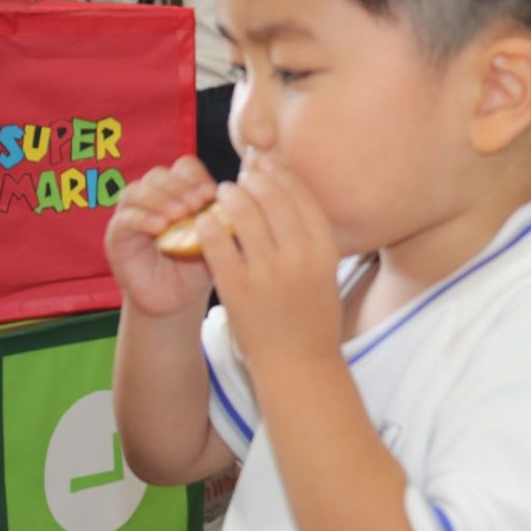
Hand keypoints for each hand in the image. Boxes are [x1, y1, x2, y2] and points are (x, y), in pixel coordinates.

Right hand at [104, 156, 218, 316]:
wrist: (176, 301)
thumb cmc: (199, 268)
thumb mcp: (218, 241)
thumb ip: (226, 220)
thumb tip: (244, 199)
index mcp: (180, 192)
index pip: (185, 168)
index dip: (197, 177)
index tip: (211, 194)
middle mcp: (153, 198)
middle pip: (160, 175)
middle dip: (179, 187)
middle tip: (195, 204)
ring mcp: (132, 214)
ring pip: (138, 190)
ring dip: (160, 199)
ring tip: (179, 215)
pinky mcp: (117, 236)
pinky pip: (125, 218)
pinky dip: (142, 218)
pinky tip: (160, 228)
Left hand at [198, 158, 341, 369]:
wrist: (298, 367)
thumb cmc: (312, 319)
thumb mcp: (326, 274)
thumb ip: (312, 238)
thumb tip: (289, 195)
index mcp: (324, 250)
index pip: (301, 196)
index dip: (281, 174)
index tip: (267, 164)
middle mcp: (297, 257)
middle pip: (271, 197)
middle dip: (253, 179)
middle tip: (242, 177)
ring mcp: (266, 272)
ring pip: (242, 214)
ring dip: (229, 196)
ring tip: (222, 193)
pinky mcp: (236, 288)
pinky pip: (217, 243)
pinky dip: (208, 226)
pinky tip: (204, 221)